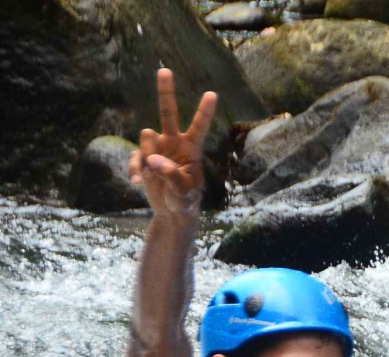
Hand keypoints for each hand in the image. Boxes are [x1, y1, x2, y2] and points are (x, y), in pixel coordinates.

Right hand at [128, 68, 216, 219]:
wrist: (172, 212)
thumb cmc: (185, 201)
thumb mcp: (183, 191)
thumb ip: (170, 175)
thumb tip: (152, 159)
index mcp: (191, 149)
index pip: (199, 127)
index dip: (204, 111)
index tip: (212, 94)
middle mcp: (174, 143)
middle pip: (168, 113)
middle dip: (165, 92)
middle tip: (165, 70)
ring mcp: (157, 148)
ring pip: (146, 137)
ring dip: (145, 154)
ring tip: (150, 174)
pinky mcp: (143, 158)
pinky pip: (134, 157)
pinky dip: (135, 169)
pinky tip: (139, 182)